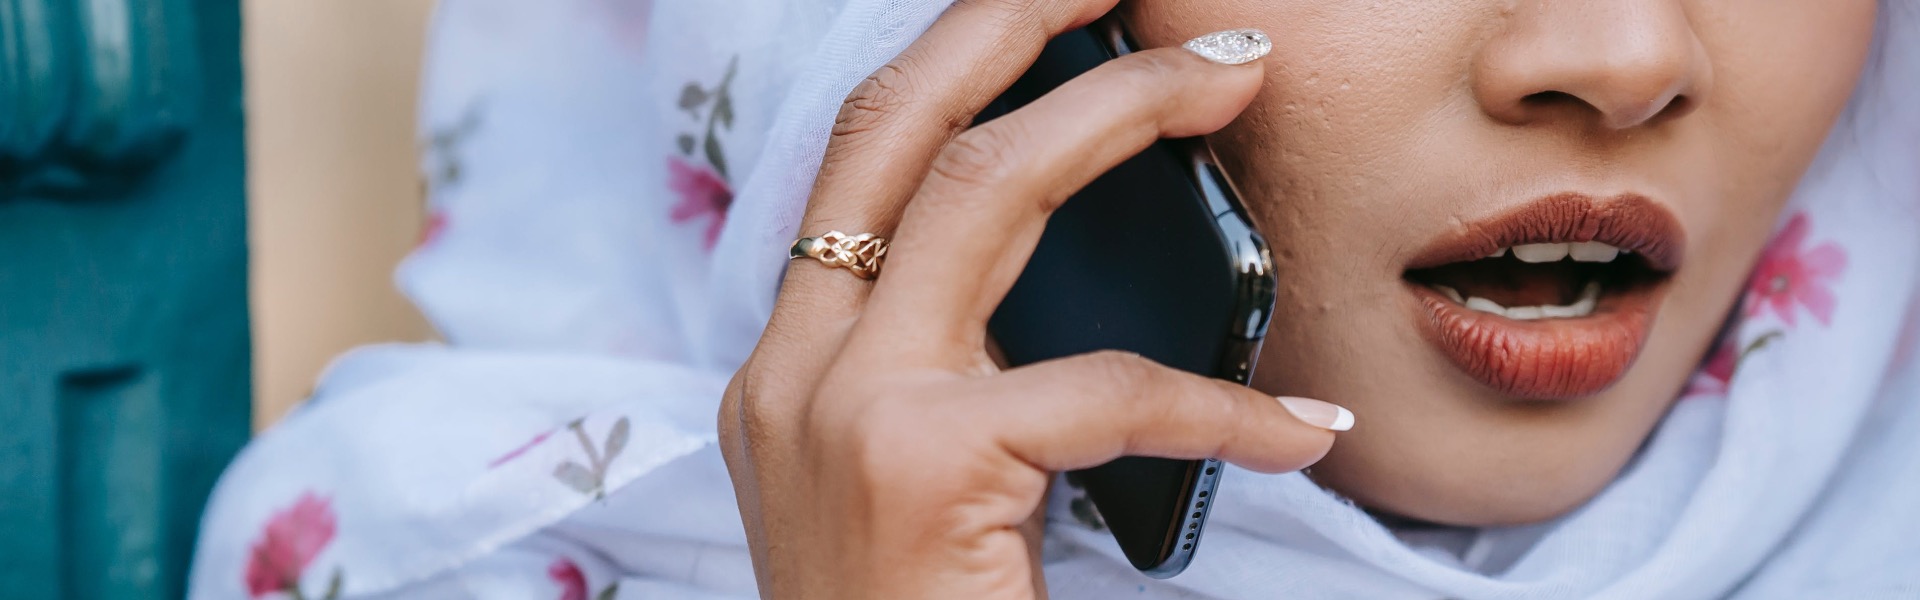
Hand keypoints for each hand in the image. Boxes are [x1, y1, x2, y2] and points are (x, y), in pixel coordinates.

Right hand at [719, 2, 1349, 596]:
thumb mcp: (920, 491)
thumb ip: (969, 381)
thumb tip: (1113, 289)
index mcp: (790, 367)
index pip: (861, 162)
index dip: (957, 56)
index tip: (1057, 5)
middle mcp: (791, 369)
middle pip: (898, 128)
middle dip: (1014, 22)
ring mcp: (839, 409)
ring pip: (979, 193)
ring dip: (1117, 115)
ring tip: (1229, 81)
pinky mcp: (915, 464)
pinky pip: (1102, 389)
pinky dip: (1218, 407)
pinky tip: (1300, 430)